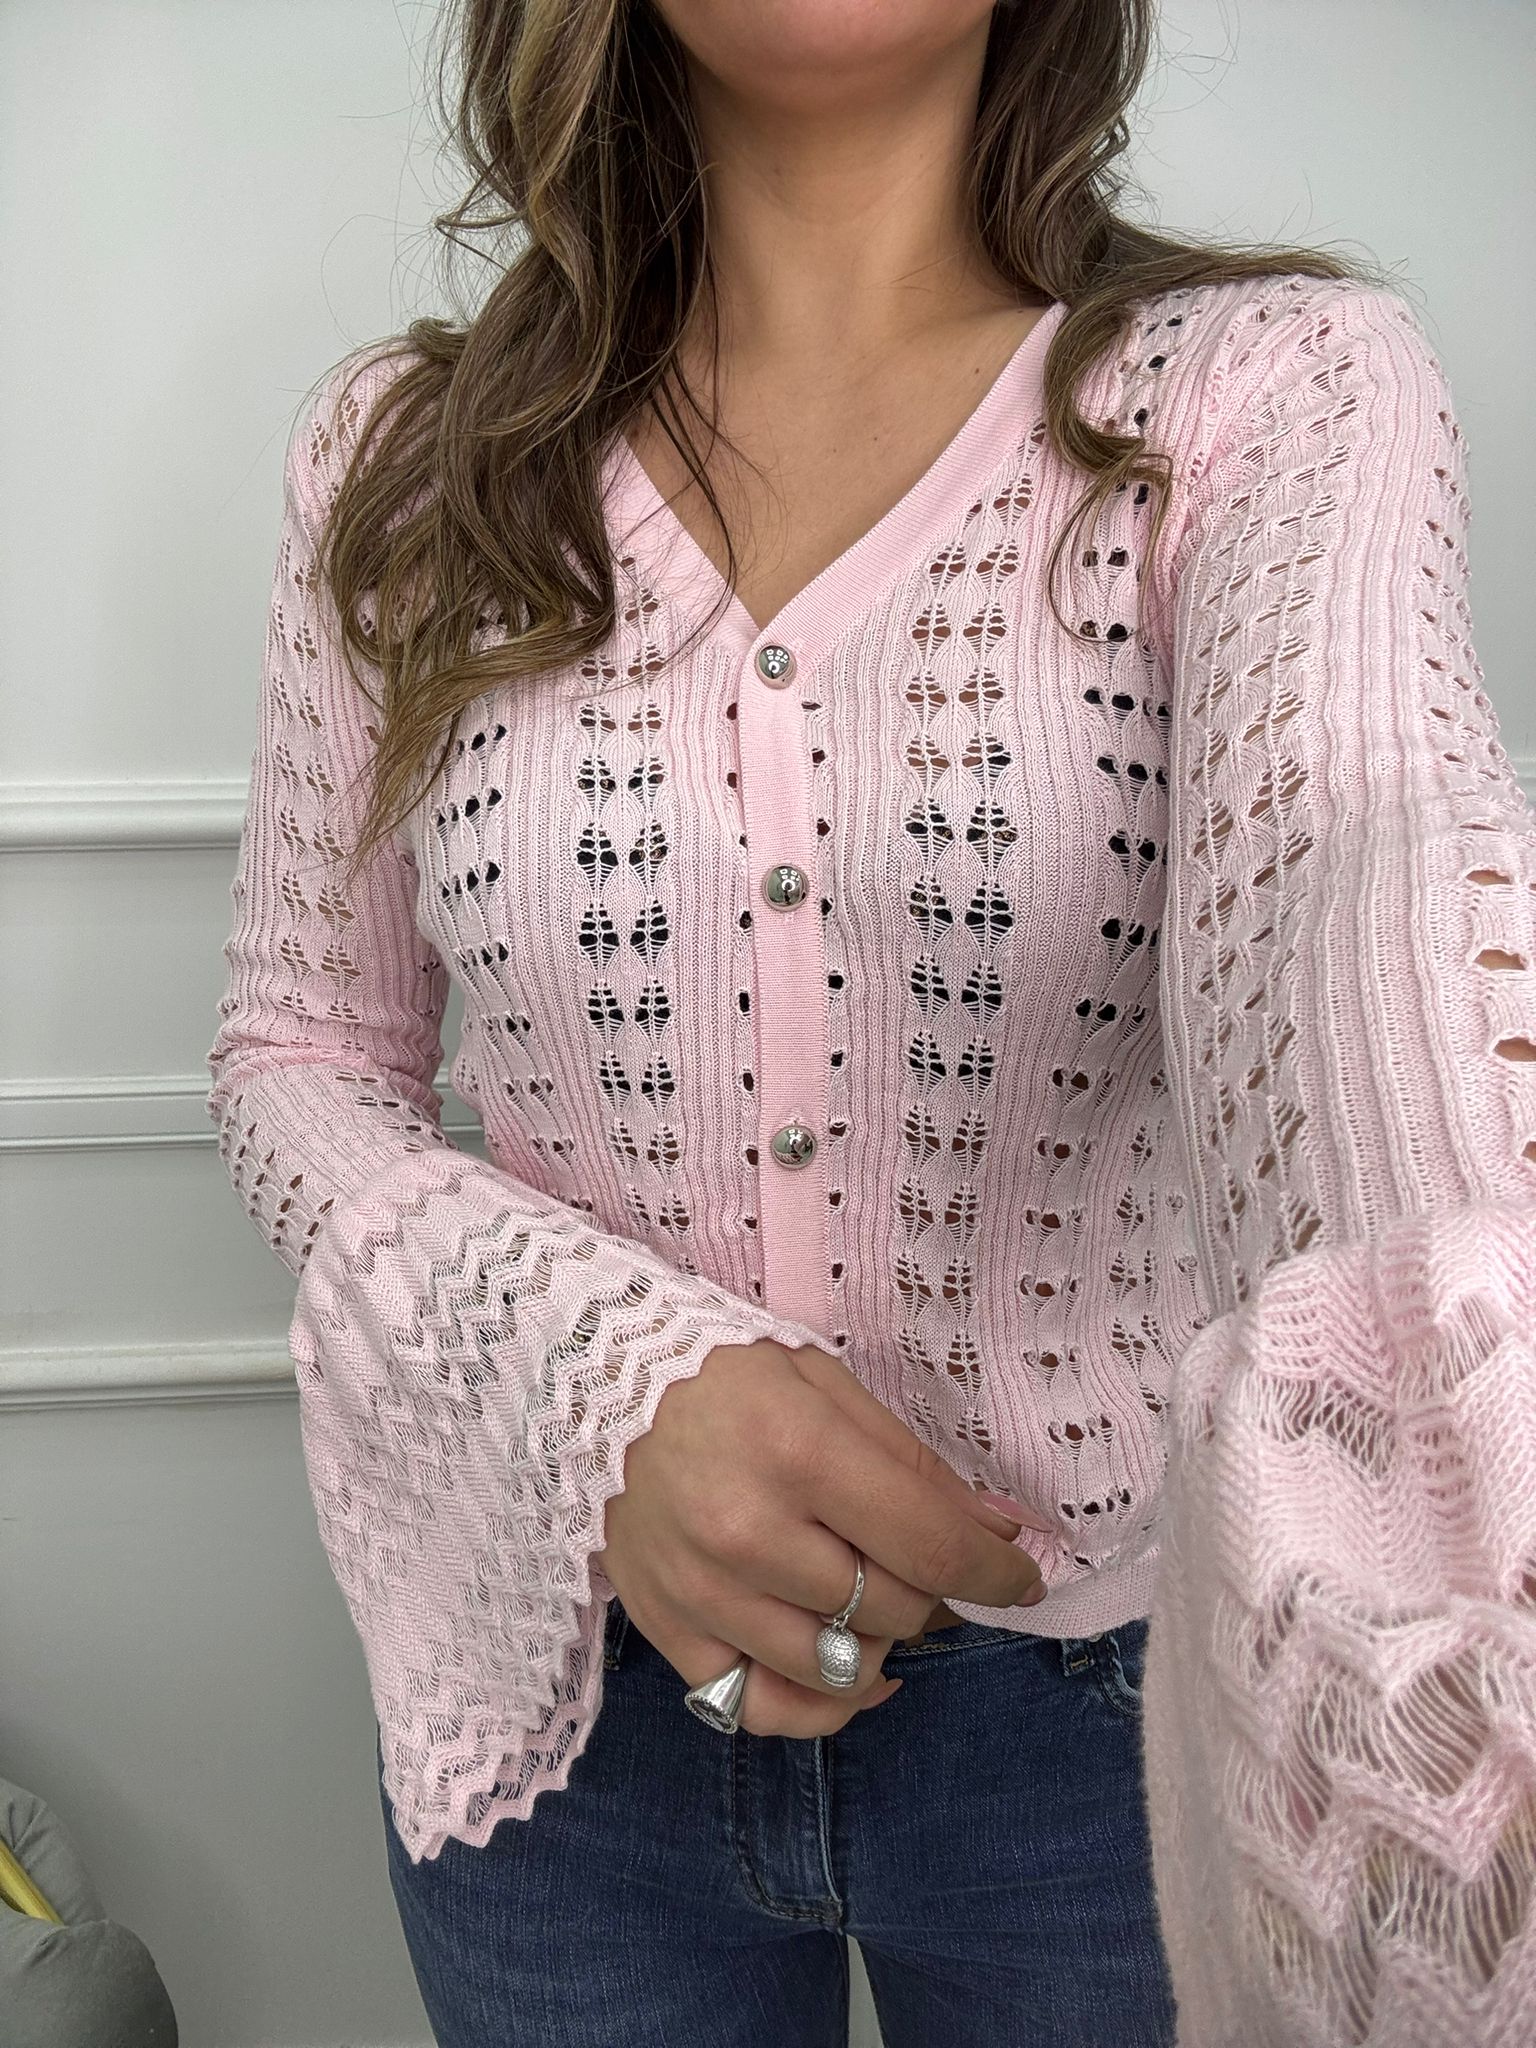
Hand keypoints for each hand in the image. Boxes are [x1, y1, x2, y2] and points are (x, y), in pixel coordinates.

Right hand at [597, 1336, 1048, 1736]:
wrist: (594, 1384)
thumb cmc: (727, 1379)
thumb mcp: (828, 1387)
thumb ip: (914, 1465)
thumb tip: (1000, 1534)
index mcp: (799, 1452)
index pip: (932, 1549)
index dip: (997, 1576)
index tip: (1021, 1579)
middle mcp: (747, 1531)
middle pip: (893, 1612)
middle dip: (934, 1596)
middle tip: (927, 1565)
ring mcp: (702, 1590)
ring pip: (836, 1669)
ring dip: (880, 1645)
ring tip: (875, 1601)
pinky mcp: (666, 1629)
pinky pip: (761, 1708)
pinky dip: (818, 1704)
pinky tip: (845, 1669)